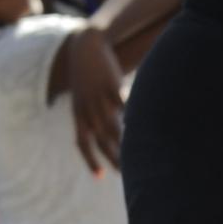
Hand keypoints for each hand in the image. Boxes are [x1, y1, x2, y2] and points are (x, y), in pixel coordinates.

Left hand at [55, 24, 128, 172]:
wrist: (85, 46)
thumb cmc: (88, 73)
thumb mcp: (83, 95)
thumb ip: (92, 113)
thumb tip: (108, 131)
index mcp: (79, 113)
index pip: (82, 143)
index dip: (90, 160)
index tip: (101, 177)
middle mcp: (87, 109)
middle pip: (100, 140)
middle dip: (112, 158)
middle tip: (126, 173)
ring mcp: (98, 98)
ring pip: (112, 126)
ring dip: (124, 143)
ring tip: (138, 153)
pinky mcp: (111, 86)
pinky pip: (123, 105)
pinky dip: (132, 116)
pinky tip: (144, 125)